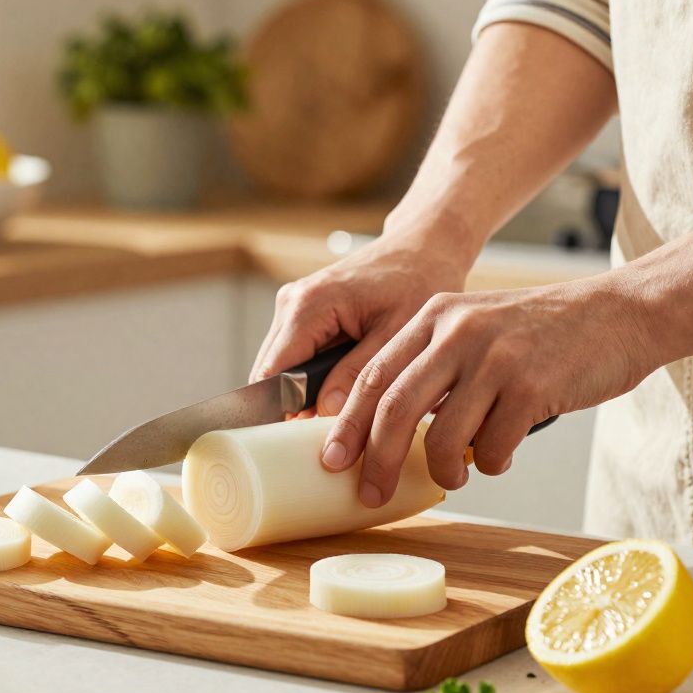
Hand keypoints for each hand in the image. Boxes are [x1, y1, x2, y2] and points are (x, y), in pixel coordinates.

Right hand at [250, 231, 471, 419]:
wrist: (422, 247)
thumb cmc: (418, 280)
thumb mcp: (397, 332)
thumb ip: (360, 374)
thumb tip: (328, 414)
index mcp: (307, 306)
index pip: (271, 374)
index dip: (279, 413)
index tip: (299, 444)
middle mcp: (290, 305)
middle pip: (270, 376)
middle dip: (292, 410)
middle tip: (326, 440)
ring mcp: (293, 308)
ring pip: (280, 370)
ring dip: (302, 397)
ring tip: (337, 420)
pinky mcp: (303, 315)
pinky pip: (294, 358)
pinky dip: (311, 381)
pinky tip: (339, 395)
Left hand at [321, 277, 655, 507]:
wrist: (619, 314)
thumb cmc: (542, 333)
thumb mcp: (475, 328)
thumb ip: (433, 365)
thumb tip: (387, 429)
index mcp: (433, 317)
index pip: (373, 376)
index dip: (346, 422)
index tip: (332, 460)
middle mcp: (458, 331)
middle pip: (395, 408)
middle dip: (377, 459)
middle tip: (369, 492)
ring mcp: (495, 357)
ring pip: (444, 435)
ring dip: (443, 469)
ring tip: (454, 477)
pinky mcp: (532, 385)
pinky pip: (494, 445)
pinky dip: (491, 463)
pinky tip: (500, 456)